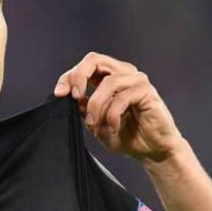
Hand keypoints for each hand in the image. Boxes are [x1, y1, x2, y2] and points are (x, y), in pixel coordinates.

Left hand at [53, 52, 184, 162]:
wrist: (152, 151)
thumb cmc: (126, 136)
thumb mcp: (95, 123)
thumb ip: (83, 108)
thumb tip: (67, 96)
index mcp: (108, 77)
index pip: (84, 66)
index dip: (69, 77)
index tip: (59, 94)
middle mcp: (123, 73)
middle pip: (94, 59)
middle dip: (79, 76)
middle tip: (74, 97)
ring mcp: (136, 80)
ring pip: (108, 81)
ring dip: (96, 105)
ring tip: (94, 124)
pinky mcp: (147, 91)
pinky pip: (122, 98)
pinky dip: (112, 115)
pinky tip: (113, 128)